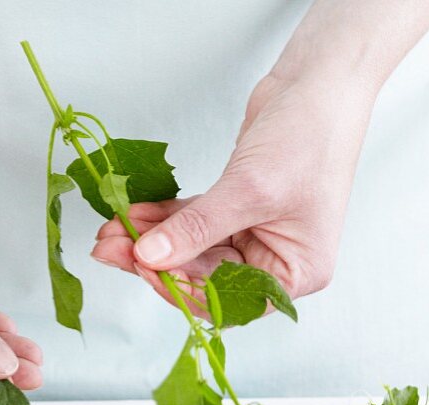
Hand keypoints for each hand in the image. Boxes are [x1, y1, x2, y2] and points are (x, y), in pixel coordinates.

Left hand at [91, 69, 374, 310]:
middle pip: (203, 277)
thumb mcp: (249, 189)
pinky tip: (133, 216)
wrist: (318, 81)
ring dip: (150, 243)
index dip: (182, 289)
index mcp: (295, 274)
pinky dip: (163, 221)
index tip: (142, 268)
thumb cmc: (308, 135)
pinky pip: (191, 225)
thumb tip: (149, 257)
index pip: (228, 299)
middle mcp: (275, 262)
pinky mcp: (233, 211)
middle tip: (110, 250)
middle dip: (156, 263)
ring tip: (110, 233)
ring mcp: (253, 237)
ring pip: (191, 252)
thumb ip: (196, 228)